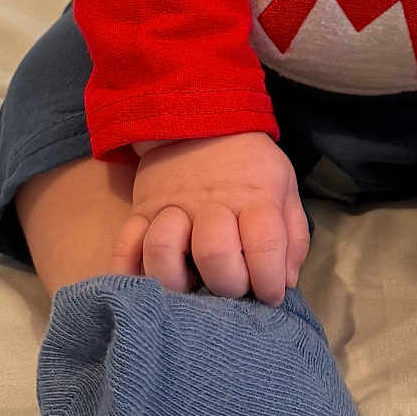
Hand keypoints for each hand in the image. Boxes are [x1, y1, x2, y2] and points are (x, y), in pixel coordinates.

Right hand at [116, 131, 310, 307]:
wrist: (201, 120)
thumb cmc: (249, 164)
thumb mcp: (284, 186)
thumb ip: (291, 235)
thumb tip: (285, 283)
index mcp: (253, 197)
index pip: (264, 245)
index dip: (269, 280)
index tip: (269, 295)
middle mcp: (210, 203)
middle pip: (214, 254)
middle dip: (227, 285)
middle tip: (231, 288)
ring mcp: (171, 206)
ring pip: (162, 250)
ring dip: (176, 280)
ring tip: (189, 285)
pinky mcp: (141, 210)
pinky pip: (124, 245)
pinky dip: (127, 272)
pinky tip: (144, 287)